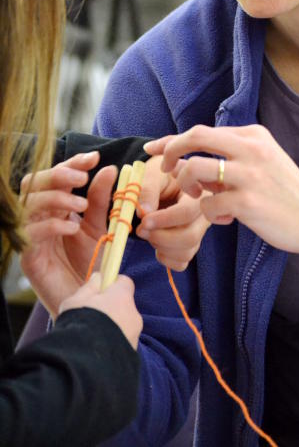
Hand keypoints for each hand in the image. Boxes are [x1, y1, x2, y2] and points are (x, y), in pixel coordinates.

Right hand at [20, 152, 116, 315]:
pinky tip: (72, 228)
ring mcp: (30, 236)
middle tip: (81, 178)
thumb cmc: (91, 262)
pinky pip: (31, 233)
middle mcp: (39, 216)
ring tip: (81, 205)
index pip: (56, 175)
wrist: (88, 301)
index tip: (94, 158)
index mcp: (55, 205)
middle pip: (33, 183)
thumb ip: (102, 199)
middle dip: (58, 175)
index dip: (73, 163)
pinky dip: (52, 225)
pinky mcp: (28, 257)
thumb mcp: (100, 226)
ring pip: (29, 203)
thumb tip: (110, 169)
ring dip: (56, 198)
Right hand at [59, 273, 142, 349]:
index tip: (100, 291)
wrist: (85, 363)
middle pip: (124, 306)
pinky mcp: (132, 354)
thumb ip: (89, 288)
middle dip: (111, 310)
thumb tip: (98, 277)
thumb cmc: (78, 325)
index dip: (113, 285)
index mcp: (122, 297)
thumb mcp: (75, 301)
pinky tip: (96, 353)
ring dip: (112, 329)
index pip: (125, 282)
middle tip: (91, 319)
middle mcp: (133, 314)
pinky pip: (122, 344)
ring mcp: (135, 336)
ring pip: (124, 326)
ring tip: (91, 340)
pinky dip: (113, 346)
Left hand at [137, 155, 209, 270]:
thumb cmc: (159, 175)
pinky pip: (182, 262)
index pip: (187, 213)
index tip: (143, 220)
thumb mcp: (152, 173)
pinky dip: (166, 258)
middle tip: (141, 229)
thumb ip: (147, 188)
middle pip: (190, 237)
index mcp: (199, 193)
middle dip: (161, 237)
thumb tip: (145, 210)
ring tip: (148, 232)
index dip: (164, 220)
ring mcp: (199, 231)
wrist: (164, 181)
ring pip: (186, 251)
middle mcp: (204, 214)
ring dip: (161, 247)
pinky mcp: (191, 244)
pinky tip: (156, 245)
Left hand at [144, 125, 298, 275]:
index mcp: (253, 135)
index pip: (202, 130)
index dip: (172, 140)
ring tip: (201, 198)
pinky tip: (227, 218)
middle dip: (170, 151)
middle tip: (164, 170)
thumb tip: (189, 161)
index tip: (153, 150)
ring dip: (187, 187)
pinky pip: (208, 204)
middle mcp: (251, 148)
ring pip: (195, 169)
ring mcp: (249, 174)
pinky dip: (210, 214)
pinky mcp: (248, 201)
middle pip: (195, 137)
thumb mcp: (262, 162)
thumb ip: (230, 157)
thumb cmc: (286, 193)